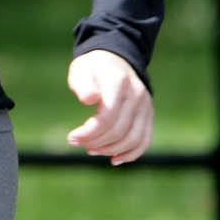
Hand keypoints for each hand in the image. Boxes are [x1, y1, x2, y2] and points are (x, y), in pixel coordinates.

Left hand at [66, 50, 152, 166]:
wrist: (114, 59)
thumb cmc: (92, 68)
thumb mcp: (81, 70)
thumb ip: (83, 84)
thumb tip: (89, 99)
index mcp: (119, 82)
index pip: (106, 118)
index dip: (88, 133)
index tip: (71, 137)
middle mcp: (137, 94)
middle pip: (118, 131)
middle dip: (95, 142)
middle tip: (76, 142)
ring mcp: (145, 105)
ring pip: (133, 139)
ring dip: (110, 150)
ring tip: (91, 149)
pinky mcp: (148, 114)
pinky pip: (144, 140)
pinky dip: (131, 154)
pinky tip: (114, 160)